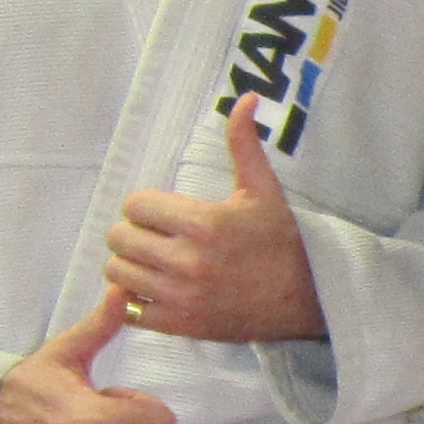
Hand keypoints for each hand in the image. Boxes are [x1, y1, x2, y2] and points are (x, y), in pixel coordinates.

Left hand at [103, 95, 326, 344]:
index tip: (165, 214)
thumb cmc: (281, 242)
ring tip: (155, 263)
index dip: (146, 206)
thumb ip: (243, 144)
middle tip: (156, 238)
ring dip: (131, 265)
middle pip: (119, 237)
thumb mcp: (264, 191)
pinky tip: (159, 290)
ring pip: (118, 272)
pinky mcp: (179, 325)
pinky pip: (130, 308)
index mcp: (204, 223)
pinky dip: (136, 299)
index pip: (135, 204)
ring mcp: (181, 296)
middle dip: (133, 233)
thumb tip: (244, 98)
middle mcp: (187, 261)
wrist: (305, 299)